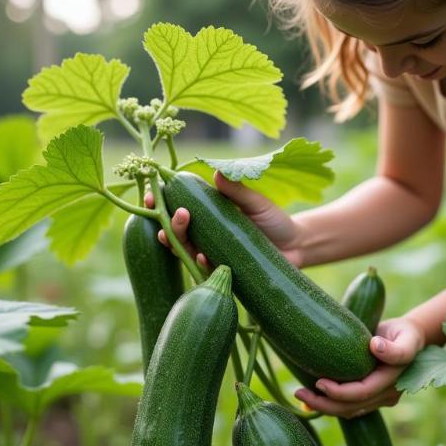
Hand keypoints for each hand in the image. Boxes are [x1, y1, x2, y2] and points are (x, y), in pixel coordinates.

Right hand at [145, 171, 305, 266]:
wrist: (295, 247)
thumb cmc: (274, 221)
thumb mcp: (256, 203)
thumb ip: (237, 190)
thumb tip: (216, 174)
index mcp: (208, 214)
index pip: (176, 206)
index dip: (159, 202)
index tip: (150, 196)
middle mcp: (204, 234)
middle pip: (174, 230)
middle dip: (167, 221)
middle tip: (179, 213)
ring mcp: (211, 253)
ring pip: (184, 249)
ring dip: (178, 241)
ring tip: (182, 229)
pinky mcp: (222, 271)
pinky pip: (204, 270)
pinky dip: (201, 262)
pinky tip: (203, 256)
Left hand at [294, 316, 424, 417]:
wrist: (411, 340)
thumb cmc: (405, 334)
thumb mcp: (407, 338)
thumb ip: (396, 348)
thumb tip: (375, 347)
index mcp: (391, 381)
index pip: (362, 393)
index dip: (339, 392)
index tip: (318, 382)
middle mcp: (387, 395)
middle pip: (351, 408)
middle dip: (324, 404)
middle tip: (298, 393)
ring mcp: (380, 399)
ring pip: (349, 411)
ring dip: (324, 407)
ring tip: (301, 396)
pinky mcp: (372, 397)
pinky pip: (350, 406)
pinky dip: (331, 403)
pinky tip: (313, 397)